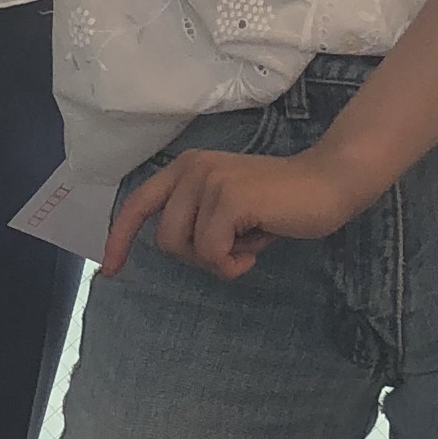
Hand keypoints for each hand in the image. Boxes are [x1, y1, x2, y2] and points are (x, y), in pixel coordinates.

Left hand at [101, 137, 376, 281]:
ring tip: (250, 238)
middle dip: (199, 257)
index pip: (137, 204)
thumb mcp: (226, 207)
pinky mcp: (228, 198)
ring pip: (188, 249)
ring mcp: (208, 181)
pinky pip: (212, 253)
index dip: (119, 238)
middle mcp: (190, 168)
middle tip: (235, 245)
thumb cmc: (279, 203)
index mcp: (185, 168)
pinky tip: (259, 241)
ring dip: (220, 259)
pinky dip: (235, 263)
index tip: (109, 270)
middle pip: (166, 241)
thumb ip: (196, 218)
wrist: (327, 183)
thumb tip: (169, 244)